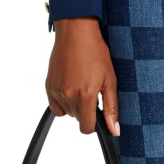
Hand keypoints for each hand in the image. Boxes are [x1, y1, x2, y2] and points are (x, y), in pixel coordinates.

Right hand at [45, 16, 119, 135]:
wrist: (76, 32)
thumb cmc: (95, 53)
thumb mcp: (110, 81)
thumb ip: (111, 109)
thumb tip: (114, 131)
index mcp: (86, 95)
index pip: (86, 128)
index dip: (94, 125)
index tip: (98, 116)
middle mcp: (68, 95)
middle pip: (78, 119)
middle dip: (86, 111)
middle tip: (92, 92)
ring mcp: (56, 90)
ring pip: (67, 112)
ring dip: (74, 106)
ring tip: (81, 86)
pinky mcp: (48, 85)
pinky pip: (55, 106)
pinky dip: (62, 102)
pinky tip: (70, 89)